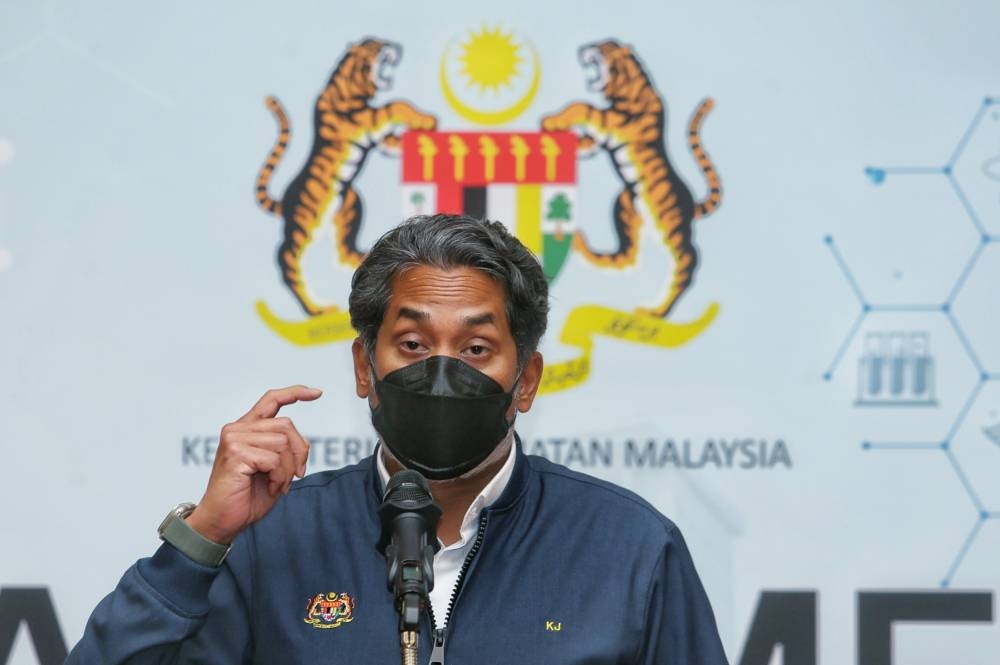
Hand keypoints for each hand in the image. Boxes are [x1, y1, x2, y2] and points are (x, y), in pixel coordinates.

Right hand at [186, 385, 321, 544]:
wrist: (222, 522)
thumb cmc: (247, 497)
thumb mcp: (274, 469)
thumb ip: (283, 448)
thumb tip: (301, 442)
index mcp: (246, 429)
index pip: (271, 400)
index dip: (295, 393)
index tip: (317, 393)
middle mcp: (237, 429)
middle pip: (287, 425)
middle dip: (300, 451)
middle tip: (297, 475)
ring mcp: (234, 439)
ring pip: (283, 443)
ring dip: (288, 469)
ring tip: (277, 483)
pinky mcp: (235, 454)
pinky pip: (274, 460)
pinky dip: (279, 477)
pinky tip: (270, 487)